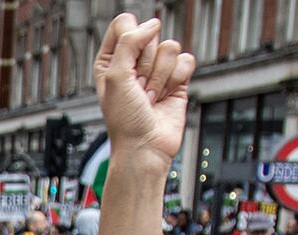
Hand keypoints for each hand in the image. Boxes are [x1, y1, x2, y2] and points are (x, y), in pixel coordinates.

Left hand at [93, 14, 194, 166]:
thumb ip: (130, 42)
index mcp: (112, 59)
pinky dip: (177, 80)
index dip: (130, 40)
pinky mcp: (177, 79)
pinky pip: (186, 60)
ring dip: (160, 77)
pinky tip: (165, 96)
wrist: (145, 147)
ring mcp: (157, 70)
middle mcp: (134, 62)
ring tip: (150, 96)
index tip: (128, 65)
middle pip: (150, 36)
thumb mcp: (115, 76)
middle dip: (145, 65)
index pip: (125, 25)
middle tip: (138, 88)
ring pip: (169, 48)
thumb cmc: (124, 120)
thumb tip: (152, 24)